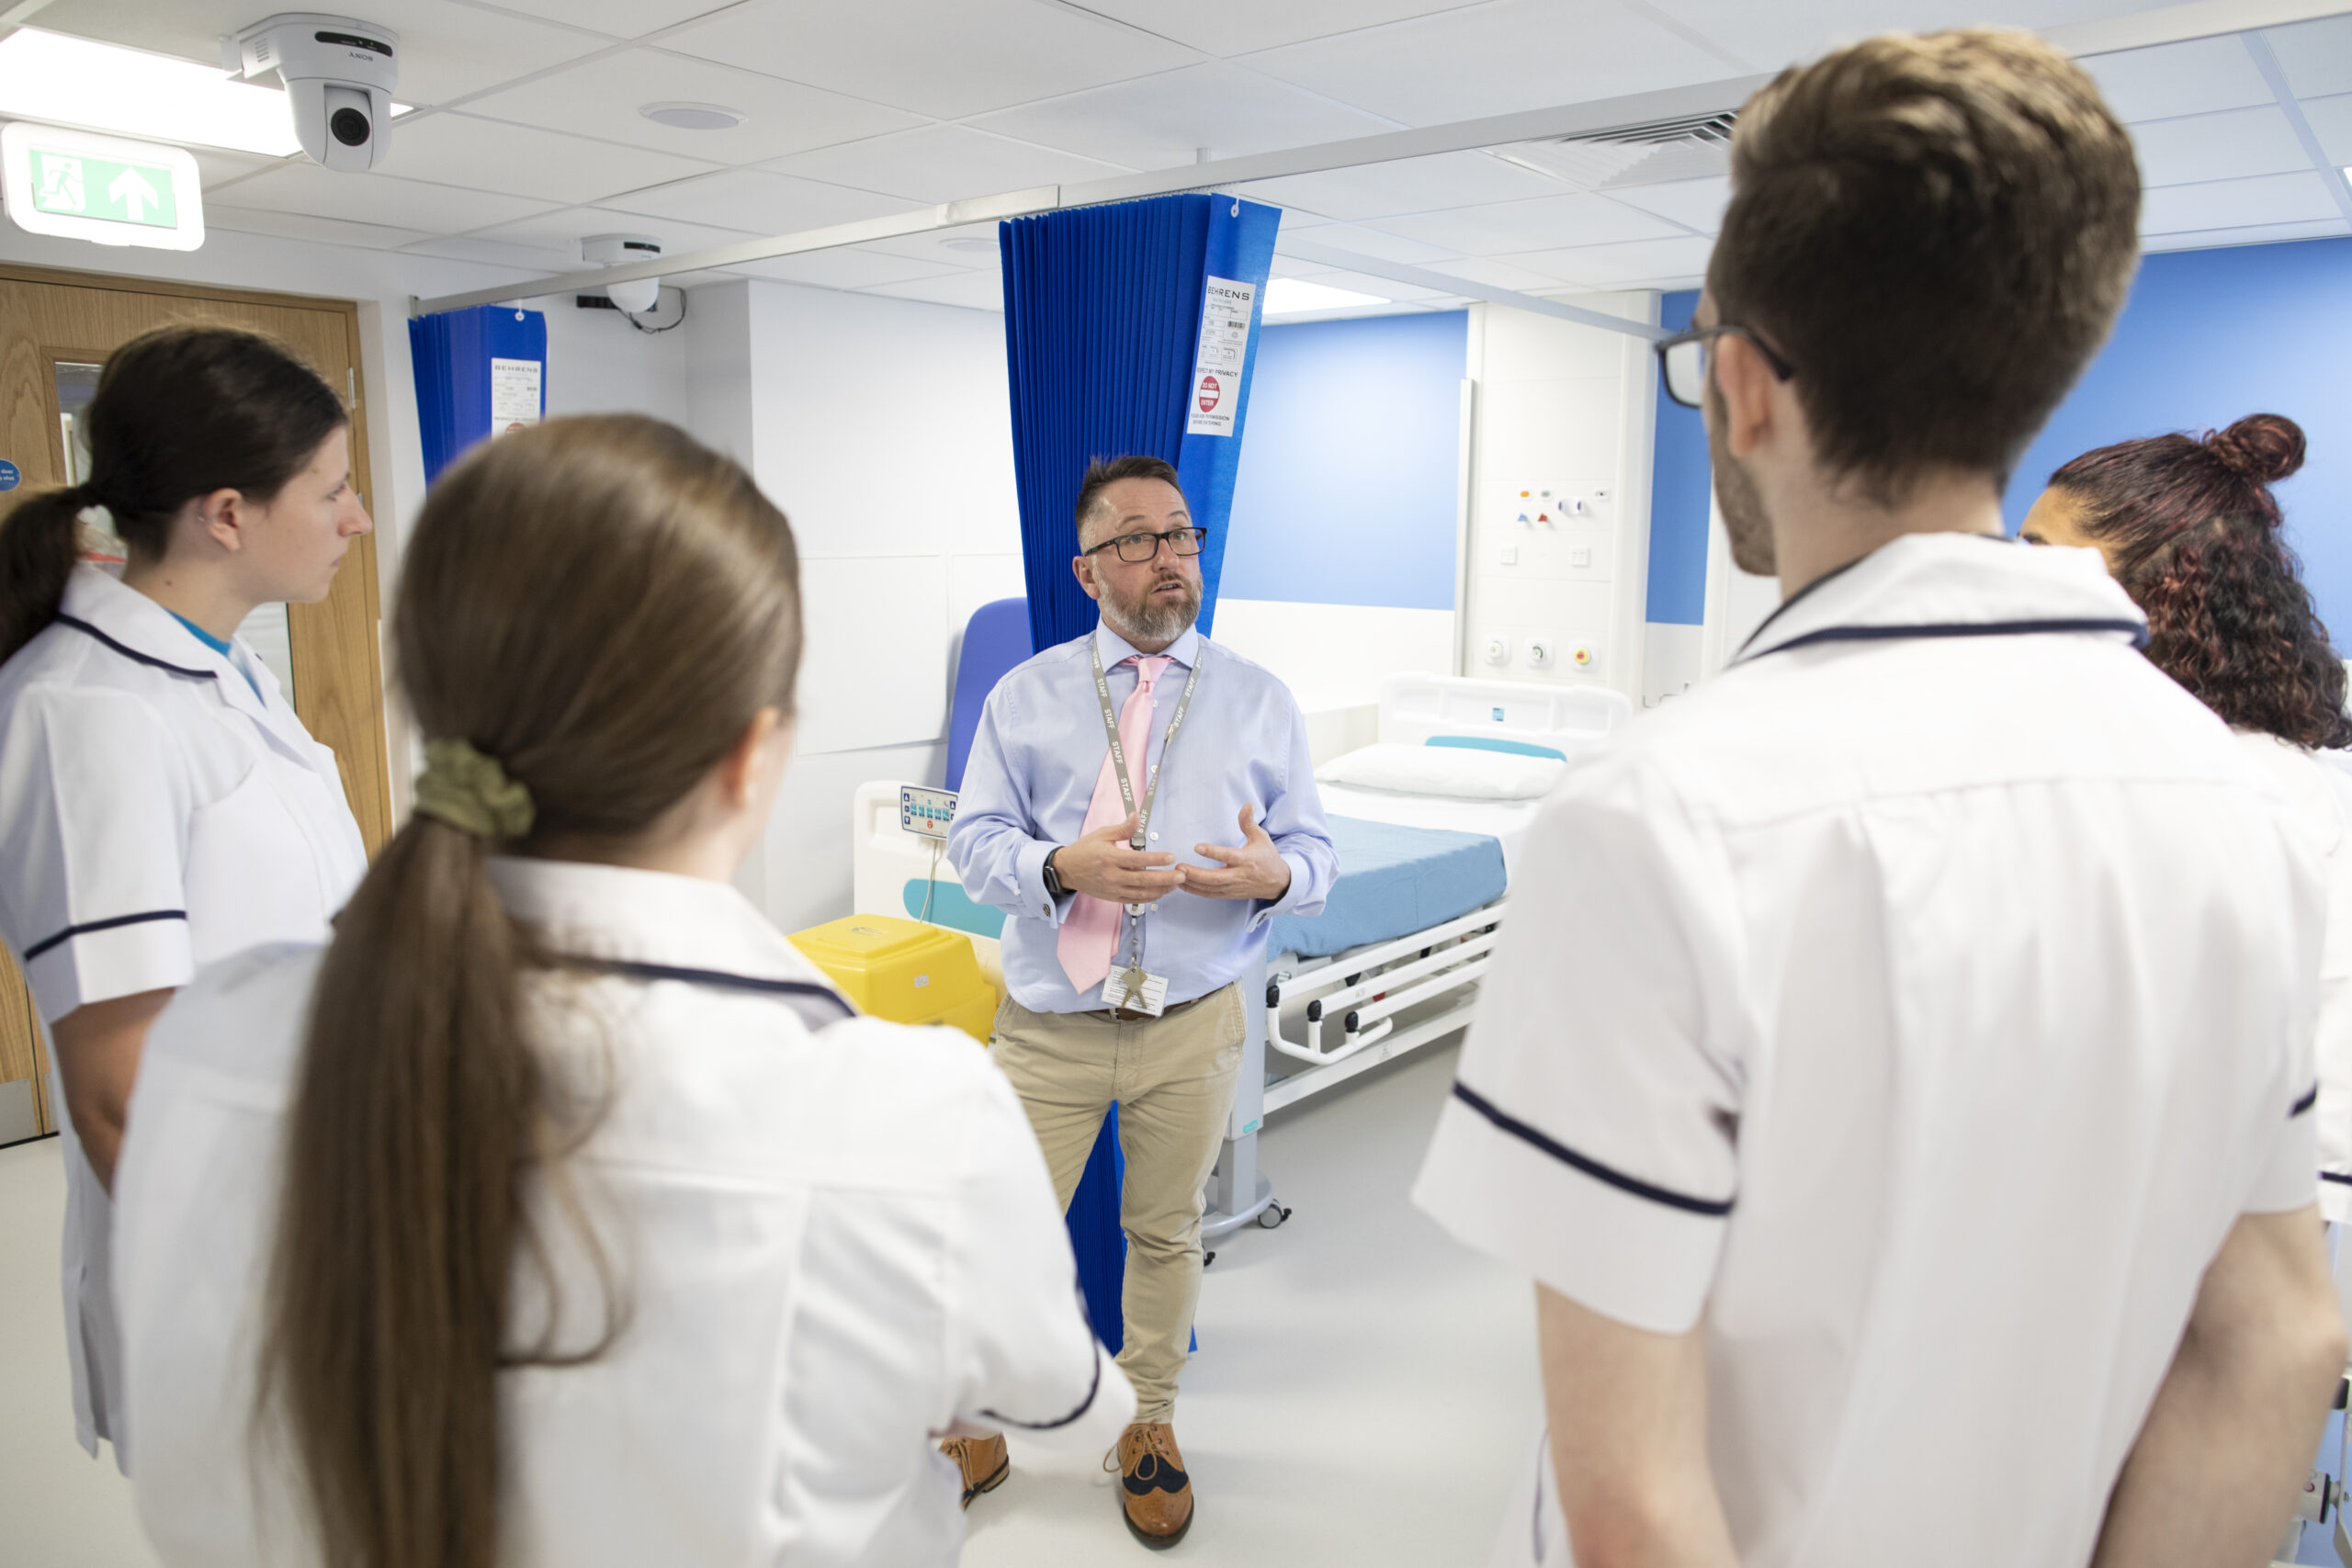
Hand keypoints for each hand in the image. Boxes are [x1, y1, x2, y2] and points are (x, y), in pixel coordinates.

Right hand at [1053, 813, 1187, 903]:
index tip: (1172, 857)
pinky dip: (1150, 897)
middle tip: (1182, 875)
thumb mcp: (1101, 834)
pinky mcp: (1113, 897)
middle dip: (1165, 878)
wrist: (1067, 870)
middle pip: (1143, 879)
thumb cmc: (1085, 850)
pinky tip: (1162, 892)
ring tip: (1176, 884)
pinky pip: (1135, 900)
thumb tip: (1137, 816)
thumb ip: (1122, 828)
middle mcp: (1112, 876)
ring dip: (1161, 889)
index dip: (1156, 859)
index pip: (1137, 860)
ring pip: (1142, 893)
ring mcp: (1113, 889)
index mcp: (1110, 858)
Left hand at [1187, 804, 1292, 900]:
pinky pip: (1210, 895)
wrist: (1278, 882)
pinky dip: (1195, 891)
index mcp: (1246, 859)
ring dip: (1191, 883)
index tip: (1197, 847)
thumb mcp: (1261, 837)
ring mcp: (1233, 887)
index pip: (1227, 856)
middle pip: (1215, 878)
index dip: (1212, 852)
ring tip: (1175, 875)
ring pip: (1210, 889)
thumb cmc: (1267, 857)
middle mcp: (1239, 875)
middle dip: (1195, 874)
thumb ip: (1249, 823)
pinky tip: (1182, 885)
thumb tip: (1246, 805)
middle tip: (1179, 867)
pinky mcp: (1229, 894)